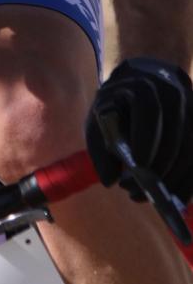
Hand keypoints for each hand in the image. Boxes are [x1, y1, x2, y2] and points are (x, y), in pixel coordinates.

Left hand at [86, 57, 192, 203]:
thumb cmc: (118, 106)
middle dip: (158, 168)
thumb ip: (99, 147)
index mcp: (143, 84)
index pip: (149, 109)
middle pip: (175, 134)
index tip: (139, 166)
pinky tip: (173, 200)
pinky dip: (188, 183)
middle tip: (135, 192)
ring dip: (172, 180)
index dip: (146, 137)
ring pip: (191, 150)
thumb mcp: (100, 120)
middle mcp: (173, 93)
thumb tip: (109, 180)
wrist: (143, 83)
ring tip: (147, 198)